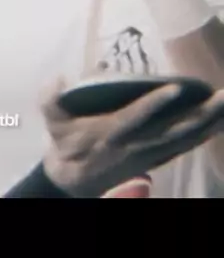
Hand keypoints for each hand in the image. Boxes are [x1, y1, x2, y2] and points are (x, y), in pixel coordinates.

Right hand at [40, 77, 223, 197]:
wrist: (73, 180)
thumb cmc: (65, 143)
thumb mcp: (52, 121)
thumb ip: (51, 99)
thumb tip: (58, 77)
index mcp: (110, 133)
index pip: (135, 118)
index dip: (155, 104)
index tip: (175, 88)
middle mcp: (135, 145)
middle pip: (172, 130)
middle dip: (199, 114)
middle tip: (221, 95)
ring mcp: (149, 154)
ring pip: (184, 139)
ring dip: (208, 122)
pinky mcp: (157, 157)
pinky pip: (185, 146)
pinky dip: (204, 134)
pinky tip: (219, 120)